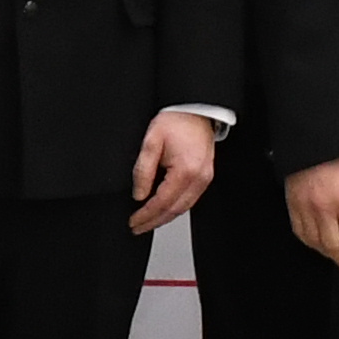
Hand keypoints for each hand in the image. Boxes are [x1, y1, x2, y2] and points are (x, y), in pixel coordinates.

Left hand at [128, 110, 219, 235]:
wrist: (196, 110)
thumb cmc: (177, 120)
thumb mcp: (151, 141)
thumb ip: (143, 170)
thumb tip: (139, 194)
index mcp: (186, 170)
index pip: (162, 202)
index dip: (146, 215)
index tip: (133, 221)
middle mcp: (199, 178)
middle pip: (174, 210)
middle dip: (154, 222)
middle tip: (137, 228)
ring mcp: (205, 179)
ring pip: (183, 208)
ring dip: (164, 217)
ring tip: (147, 222)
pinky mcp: (205, 177)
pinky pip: (189, 199)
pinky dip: (175, 207)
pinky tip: (163, 209)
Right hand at [284, 157, 338, 271]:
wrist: (315, 143)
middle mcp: (325, 208)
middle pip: (335, 245)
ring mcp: (306, 208)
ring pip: (316, 242)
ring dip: (328, 254)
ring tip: (337, 258)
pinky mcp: (293, 206)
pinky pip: (300, 232)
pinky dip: (310, 243)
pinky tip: (317, 246)